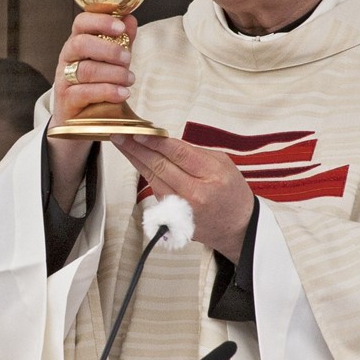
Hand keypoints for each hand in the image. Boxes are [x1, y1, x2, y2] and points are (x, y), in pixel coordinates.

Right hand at [48, 11, 138, 209]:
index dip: (100, 21)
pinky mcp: (67, 100)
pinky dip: (107, 92)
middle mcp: (67, 58)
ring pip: (86, 70)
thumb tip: (131, 19)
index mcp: (77, 42)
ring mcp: (64, 79)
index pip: (81, 23)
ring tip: (131, 79)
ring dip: (113, 73)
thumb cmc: (96, 84)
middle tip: (128, 59)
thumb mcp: (111, 61)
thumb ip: (121, 41)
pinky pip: (85, 93)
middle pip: (81, 43)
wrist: (81, 119)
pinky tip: (123, 93)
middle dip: (108, 49)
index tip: (121, 26)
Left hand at [114, 134, 255, 260]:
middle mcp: (195, 193)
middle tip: (121, 135)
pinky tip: (136, 162)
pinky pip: (156, 190)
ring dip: (135, 160)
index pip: (178, 154)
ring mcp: (182, 207)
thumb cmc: (231, 192)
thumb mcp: (223, 163)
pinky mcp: (174, 216)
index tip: (138, 132)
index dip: (155, 142)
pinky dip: (145, 174)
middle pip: (160, 166)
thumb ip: (195, 152)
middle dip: (137, 148)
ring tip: (123, 145)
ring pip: (153, 178)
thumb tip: (166, 142)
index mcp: (211, 175)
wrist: (238, 227)